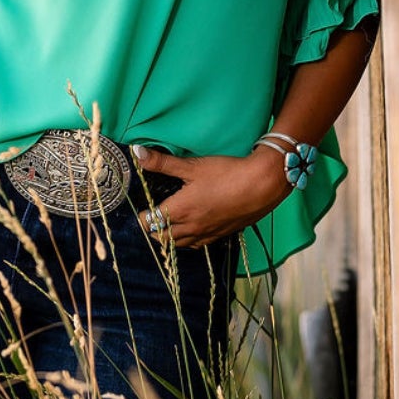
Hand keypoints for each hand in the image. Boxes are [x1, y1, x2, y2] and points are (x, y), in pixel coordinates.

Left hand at [130, 144, 291, 247]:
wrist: (261, 186)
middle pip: (162, 238)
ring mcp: (206, 233)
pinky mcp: (220, 235)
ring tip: (167, 224)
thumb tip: (137, 153)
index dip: (142, 217)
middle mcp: (191, 227)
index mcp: (180, 210)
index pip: (150, 223)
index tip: (141, 207)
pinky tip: (191, 229)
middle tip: (151, 216)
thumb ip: (163, 162)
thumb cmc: (226, 173)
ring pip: (179, 244)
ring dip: (169, 237)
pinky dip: (187, 240)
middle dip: (153, 229)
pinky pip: (196, 245)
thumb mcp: (193, 165)